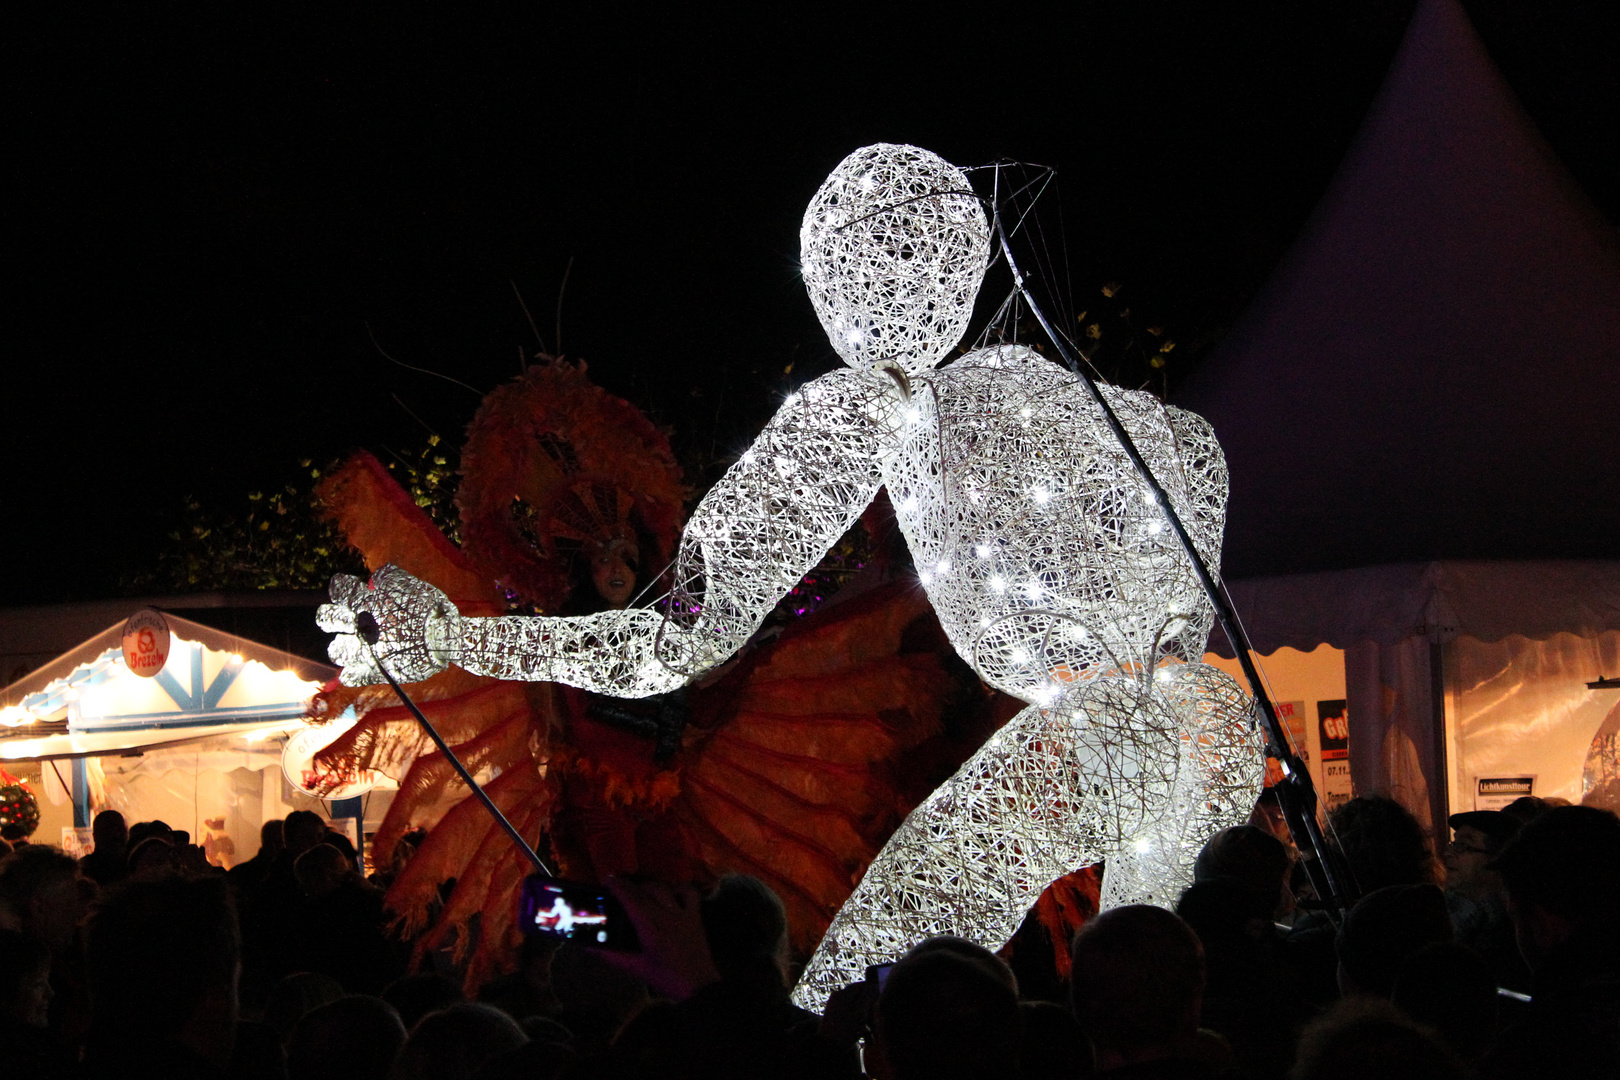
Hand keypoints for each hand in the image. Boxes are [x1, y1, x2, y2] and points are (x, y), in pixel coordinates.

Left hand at [316, 564, 462, 685]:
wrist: (443, 638)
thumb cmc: (429, 607)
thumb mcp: (409, 584)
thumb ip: (388, 578)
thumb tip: (375, 578)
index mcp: (364, 601)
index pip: (339, 588)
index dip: (342, 586)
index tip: (349, 588)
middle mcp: (358, 625)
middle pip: (328, 618)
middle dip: (331, 616)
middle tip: (344, 619)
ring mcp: (364, 650)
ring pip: (336, 650)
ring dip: (341, 645)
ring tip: (352, 643)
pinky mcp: (374, 671)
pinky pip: (351, 677)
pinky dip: (351, 673)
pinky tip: (354, 669)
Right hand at [592, 877, 719, 1000]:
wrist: (698, 986)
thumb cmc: (665, 978)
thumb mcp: (636, 968)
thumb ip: (612, 956)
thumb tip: (589, 947)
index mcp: (651, 929)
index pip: (632, 900)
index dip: (619, 887)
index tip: (607, 880)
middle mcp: (667, 916)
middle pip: (646, 891)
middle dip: (629, 884)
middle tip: (617, 885)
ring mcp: (684, 914)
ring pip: (665, 889)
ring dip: (649, 885)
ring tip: (639, 890)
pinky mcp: (696, 916)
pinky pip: (689, 893)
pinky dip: (677, 888)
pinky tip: (669, 893)